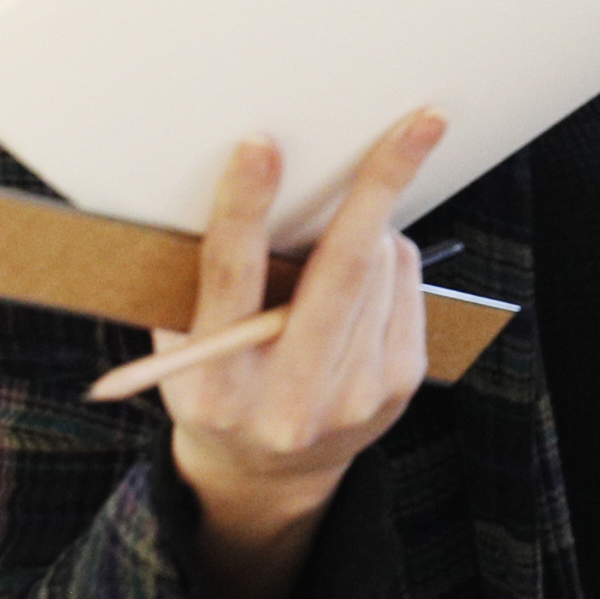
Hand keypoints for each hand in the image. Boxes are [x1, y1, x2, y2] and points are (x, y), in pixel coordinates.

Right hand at [160, 111, 442, 598]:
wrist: (264, 473)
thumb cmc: (214, 382)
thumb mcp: (181, 346)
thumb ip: (200, 283)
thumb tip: (238, 181)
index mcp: (215, 384)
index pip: (232, 281)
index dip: (245, 208)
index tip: (261, 146)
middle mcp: (286, 398)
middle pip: (341, 271)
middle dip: (380, 186)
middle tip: (418, 125)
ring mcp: (351, 398)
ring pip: (383, 272)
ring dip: (374, 225)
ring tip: (347, 225)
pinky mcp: (395, 390)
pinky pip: (406, 290)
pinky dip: (392, 258)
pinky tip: (367, 264)